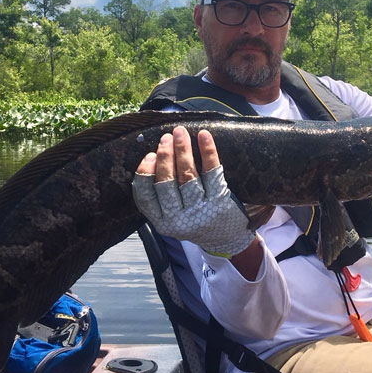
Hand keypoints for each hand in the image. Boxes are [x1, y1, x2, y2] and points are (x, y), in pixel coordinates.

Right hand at [132, 126, 255, 256]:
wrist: (227, 239)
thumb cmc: (194, 221)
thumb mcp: (171, 219)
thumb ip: (159, 198)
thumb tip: (153, 158)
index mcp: (162, 223)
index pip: (145, 197)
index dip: (144, 174)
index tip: (149, 155)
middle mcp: (180, 219)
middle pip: (167, 183)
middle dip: (165, 157)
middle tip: (166, 137)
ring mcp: (201, 210)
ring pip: (188, 175)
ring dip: (182, 150)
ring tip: (180, 133)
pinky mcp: (220, 201)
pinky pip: (212, 171)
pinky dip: (207, 151)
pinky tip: (203, 135)